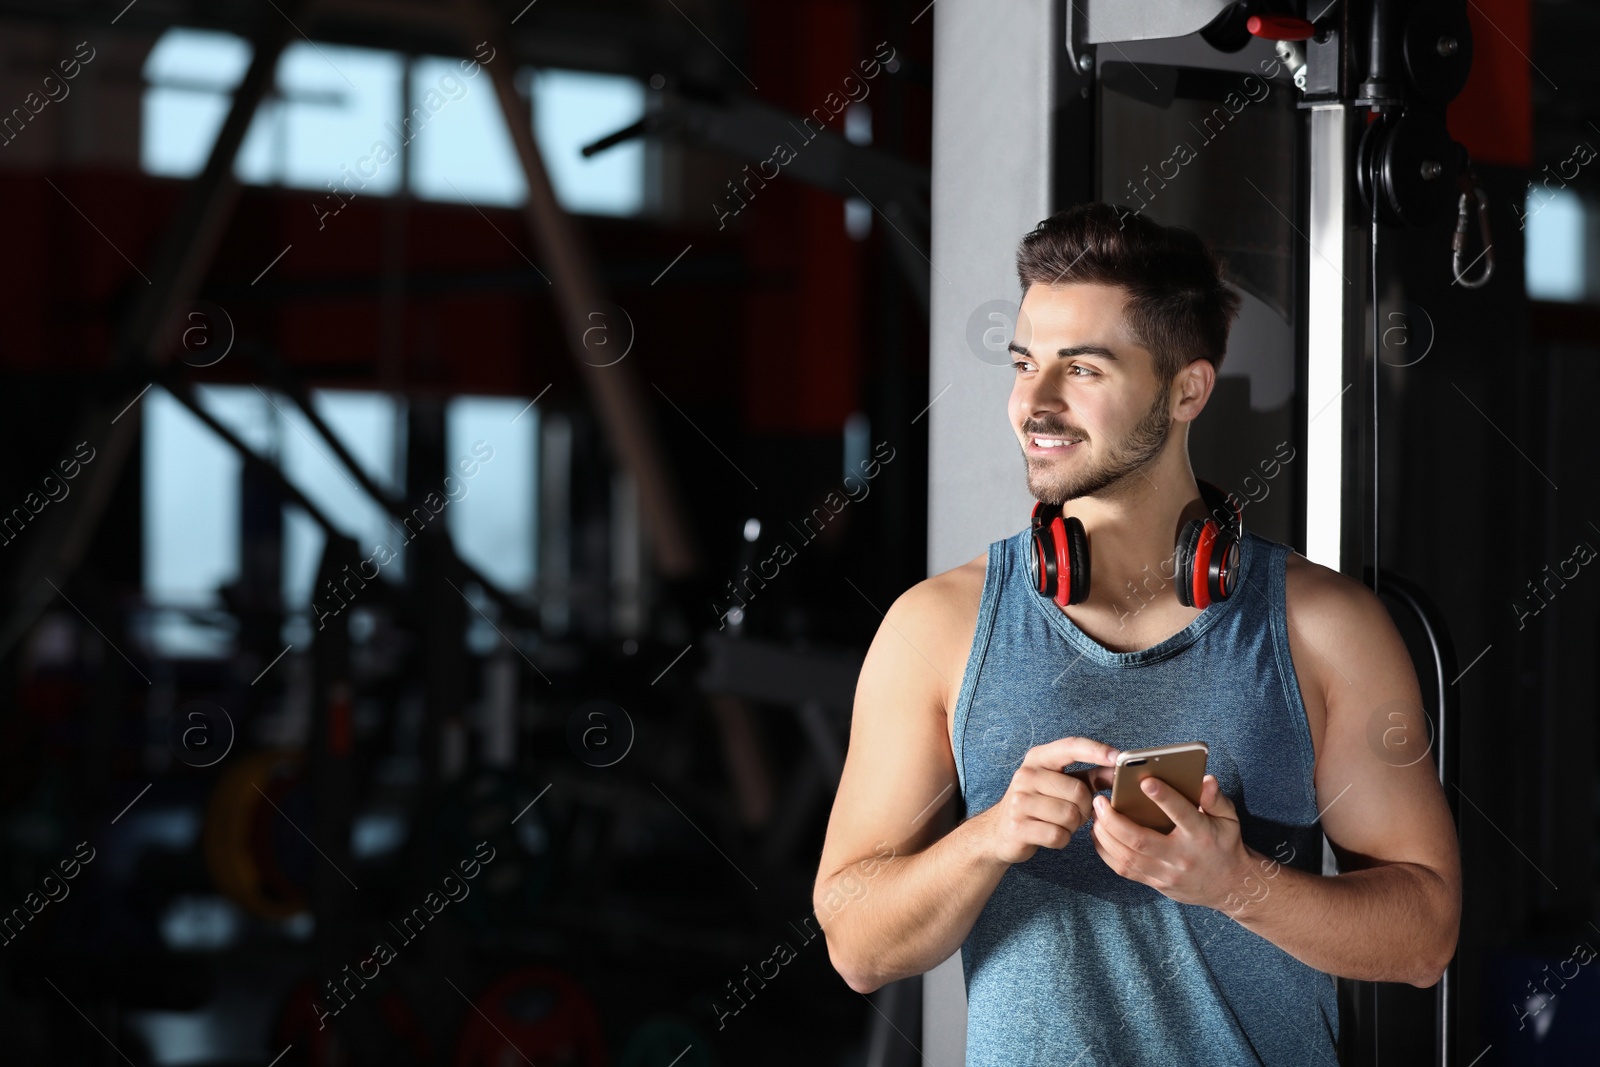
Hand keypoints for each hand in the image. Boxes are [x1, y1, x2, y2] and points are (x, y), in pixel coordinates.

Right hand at [984, 737, 1119, 865]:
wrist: (1000, 831)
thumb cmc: (1039, 803)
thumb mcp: (1061, 784)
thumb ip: (1090, 777)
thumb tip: (1117, 771)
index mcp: (1038, 758)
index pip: (1070, 746)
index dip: (1095, 750)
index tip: (1117, 756)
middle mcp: (1025, 775)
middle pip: (1078, 790)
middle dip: (1085, 808)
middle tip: (1076, 812)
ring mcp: (1019, 801)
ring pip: (1070, 815)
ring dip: (1073, 825)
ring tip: (1061, 823)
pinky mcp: (1018, 827)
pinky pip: (1058, 836)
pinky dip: (1062, 839)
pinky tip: (1051, 835)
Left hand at [1089, 774, 1253, 908]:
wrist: (1230, 886)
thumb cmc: (1224, 844)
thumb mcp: (1229, 818)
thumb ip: (1215, 798)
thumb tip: (1206, 779)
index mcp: (1201, 836)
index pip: (1181, 815)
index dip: (1164, 798)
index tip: (1145, 780)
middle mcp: (1181, 856)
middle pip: (1141, 840)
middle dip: (1115, 820)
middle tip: (1099, 801)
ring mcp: (1166, 874)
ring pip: (1128, 857)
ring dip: (1106, 835)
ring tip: (1095, 814)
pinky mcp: (1155, 883)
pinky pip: (1124, 869)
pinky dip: (1106, 851)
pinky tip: (1099, 833)